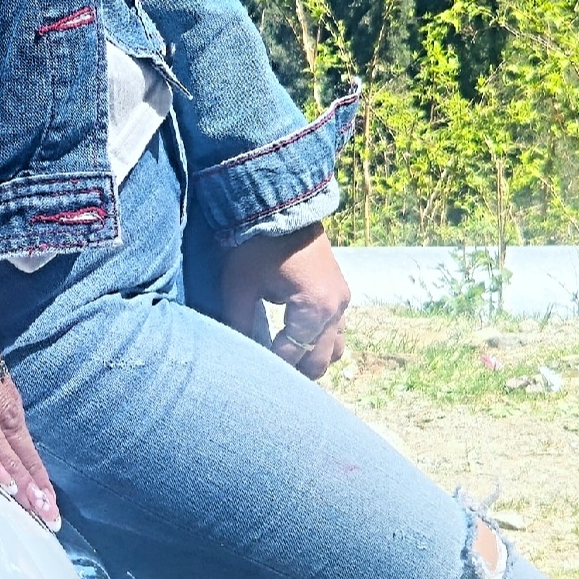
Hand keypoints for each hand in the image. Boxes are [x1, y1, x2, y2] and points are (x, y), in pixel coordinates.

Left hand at [218, 222, 349, 378]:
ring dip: (311, 357)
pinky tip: (295, 338)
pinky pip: (337, 329)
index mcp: (315, 309)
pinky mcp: (341, 291)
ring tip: (282, 358)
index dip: (271, 368)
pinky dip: (320, 340)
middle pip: (320, 361)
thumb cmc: (256, 246)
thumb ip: (239, 324)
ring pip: (334, 348)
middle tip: (267, 374)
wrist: (280, 203)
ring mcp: (343, 301)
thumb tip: (235, 355)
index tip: (252, 374)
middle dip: (294, 370)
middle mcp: (336, 309)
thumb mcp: (240, 287)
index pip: (292, 355)